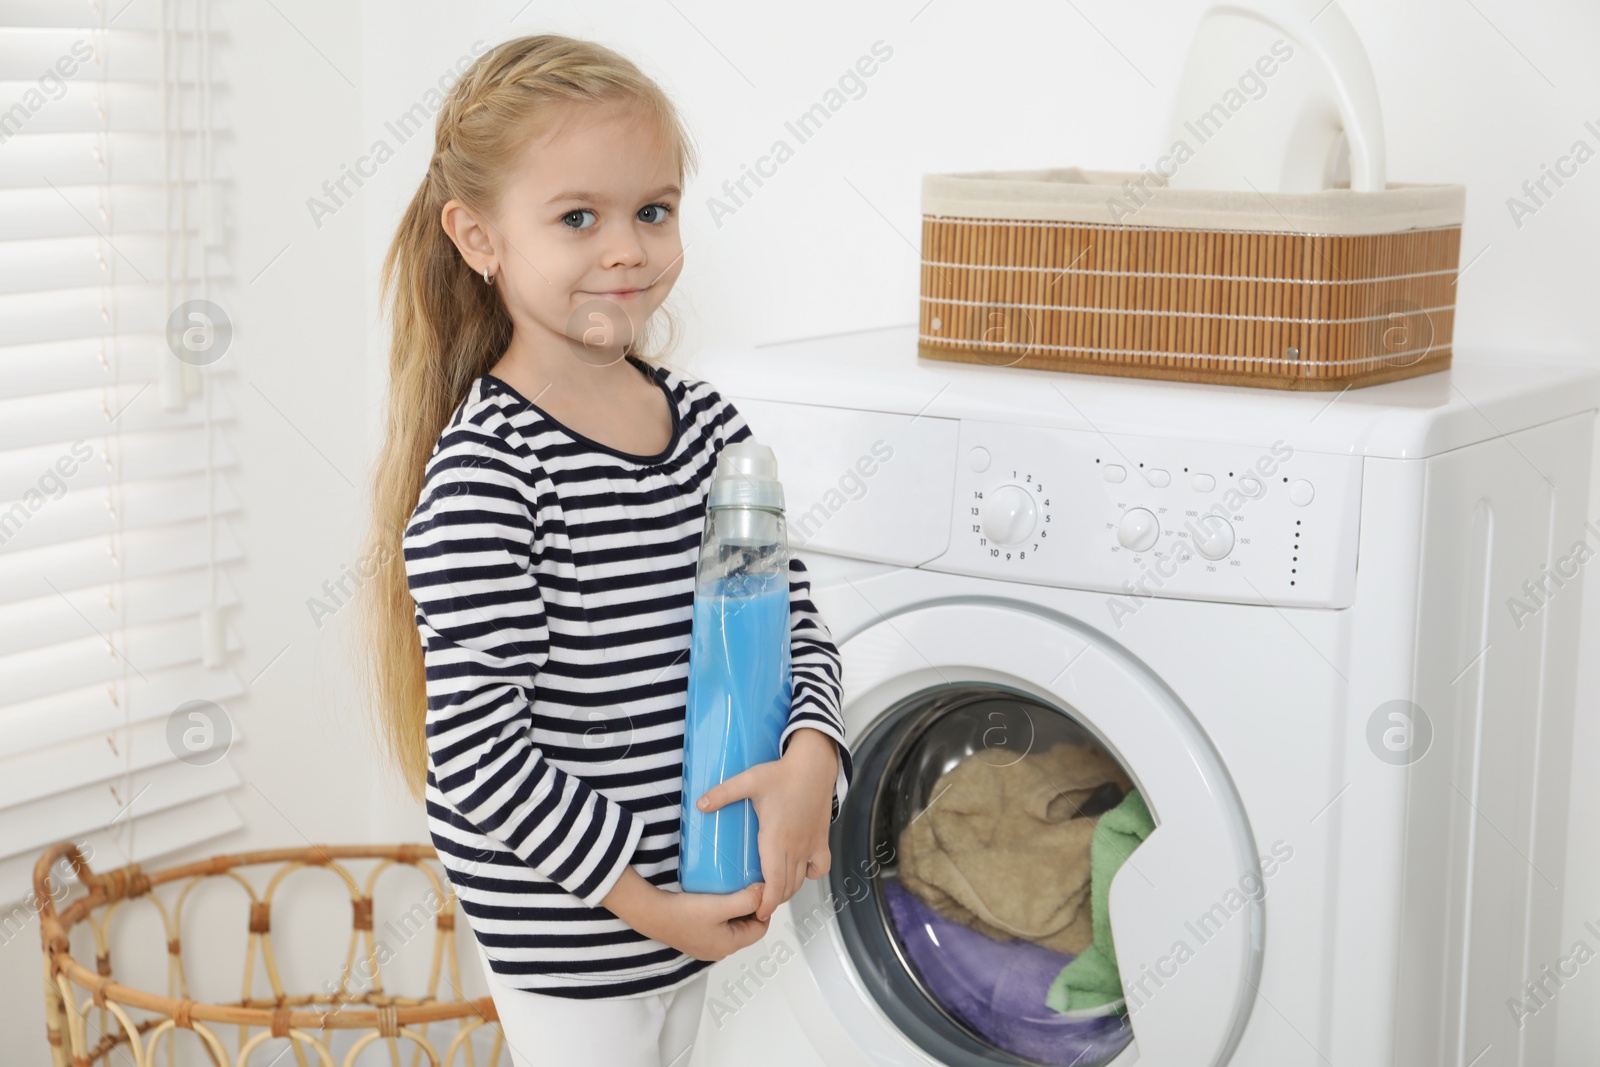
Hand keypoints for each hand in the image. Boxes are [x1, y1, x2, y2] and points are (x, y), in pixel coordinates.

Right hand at [652, 882, 770, 961]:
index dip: (764, 909)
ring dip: (735, 909)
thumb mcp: (720, 905)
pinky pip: (718, 925)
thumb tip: (765, 893)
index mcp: (730, 945)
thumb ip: (746, 900)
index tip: (760, 891)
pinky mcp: (696, 937)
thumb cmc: (683, 913)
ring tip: (733, 890)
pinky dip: (721, 912)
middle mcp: (720, 950)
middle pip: (747, 928)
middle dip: (750, 908)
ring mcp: (707, 945)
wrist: (652, 914)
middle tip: (747, 887)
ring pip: (732, 925)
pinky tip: (716, 898)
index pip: (760, 929)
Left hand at [696, 728, 837, 922]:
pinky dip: (810, 875)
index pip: (774, 882)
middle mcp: (796, 846)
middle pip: (786, 887)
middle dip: (772, 901)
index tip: (758, 913)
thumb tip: (699, 804)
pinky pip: (819, 867)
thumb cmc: (783, 772)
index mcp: (777, 838)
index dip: (766, 903)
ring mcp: (811, 845)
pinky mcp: (821, 839)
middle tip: (757, 906)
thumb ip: (724, 793)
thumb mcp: (749, 781)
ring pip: (801, 880)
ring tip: (771, 894)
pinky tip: (798, 871)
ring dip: (787, 891)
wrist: (815, 764)